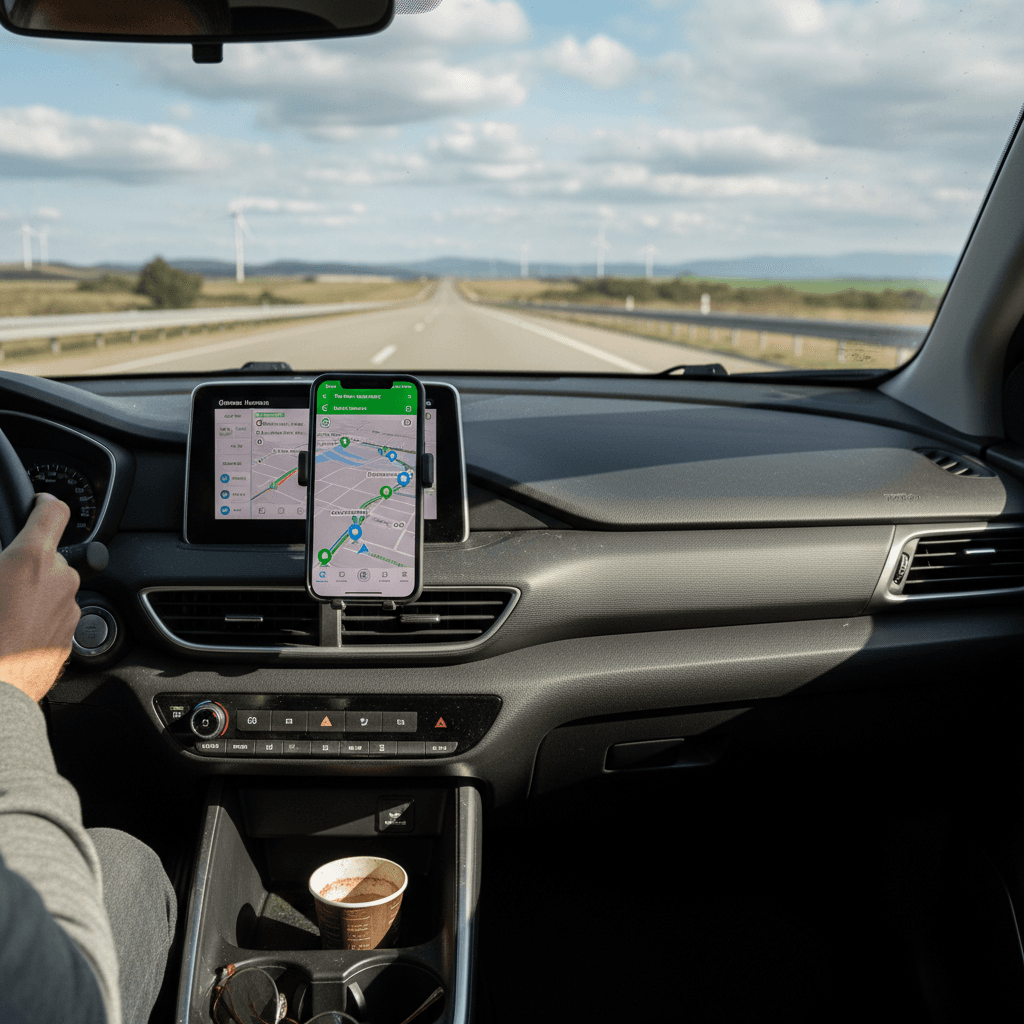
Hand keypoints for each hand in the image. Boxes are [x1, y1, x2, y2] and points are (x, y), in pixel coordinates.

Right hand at [0, 494, 79, 701]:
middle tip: (2, 582)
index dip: (44, 503)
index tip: (37, 504)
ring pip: (53, 586)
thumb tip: (7, 558)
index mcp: (31, 560)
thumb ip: (2, 558)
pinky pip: (55, 614)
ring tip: (4, 613)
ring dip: (32, 592)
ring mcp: (69, 608)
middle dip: (27, 563)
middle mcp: (60, 579)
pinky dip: (38, 616)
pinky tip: (13, 631)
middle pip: (49, 555)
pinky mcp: (71, 634)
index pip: (53, 511)